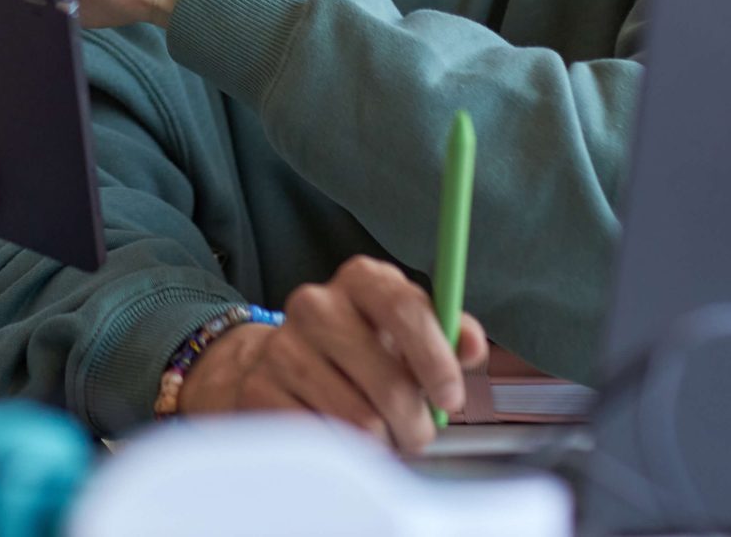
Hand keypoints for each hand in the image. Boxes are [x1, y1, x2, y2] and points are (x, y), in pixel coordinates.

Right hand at [179, 256, 489, 453]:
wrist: (280, 361)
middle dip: (414, 422)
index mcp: (362, 279)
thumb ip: (447, 335)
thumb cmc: (360, 348)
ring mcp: (283, 346)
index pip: (405, 308)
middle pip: (388, 381)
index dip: (435, 359)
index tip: (450, 397)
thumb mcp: (406, 331)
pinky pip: (323, 439)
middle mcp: (316, 304)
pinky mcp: (260, 389)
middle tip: (417, 432)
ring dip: (383, 443)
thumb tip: (470, 344)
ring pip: (360, 421)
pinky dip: (342, 450)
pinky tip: (340, 434)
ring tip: (381, 436)